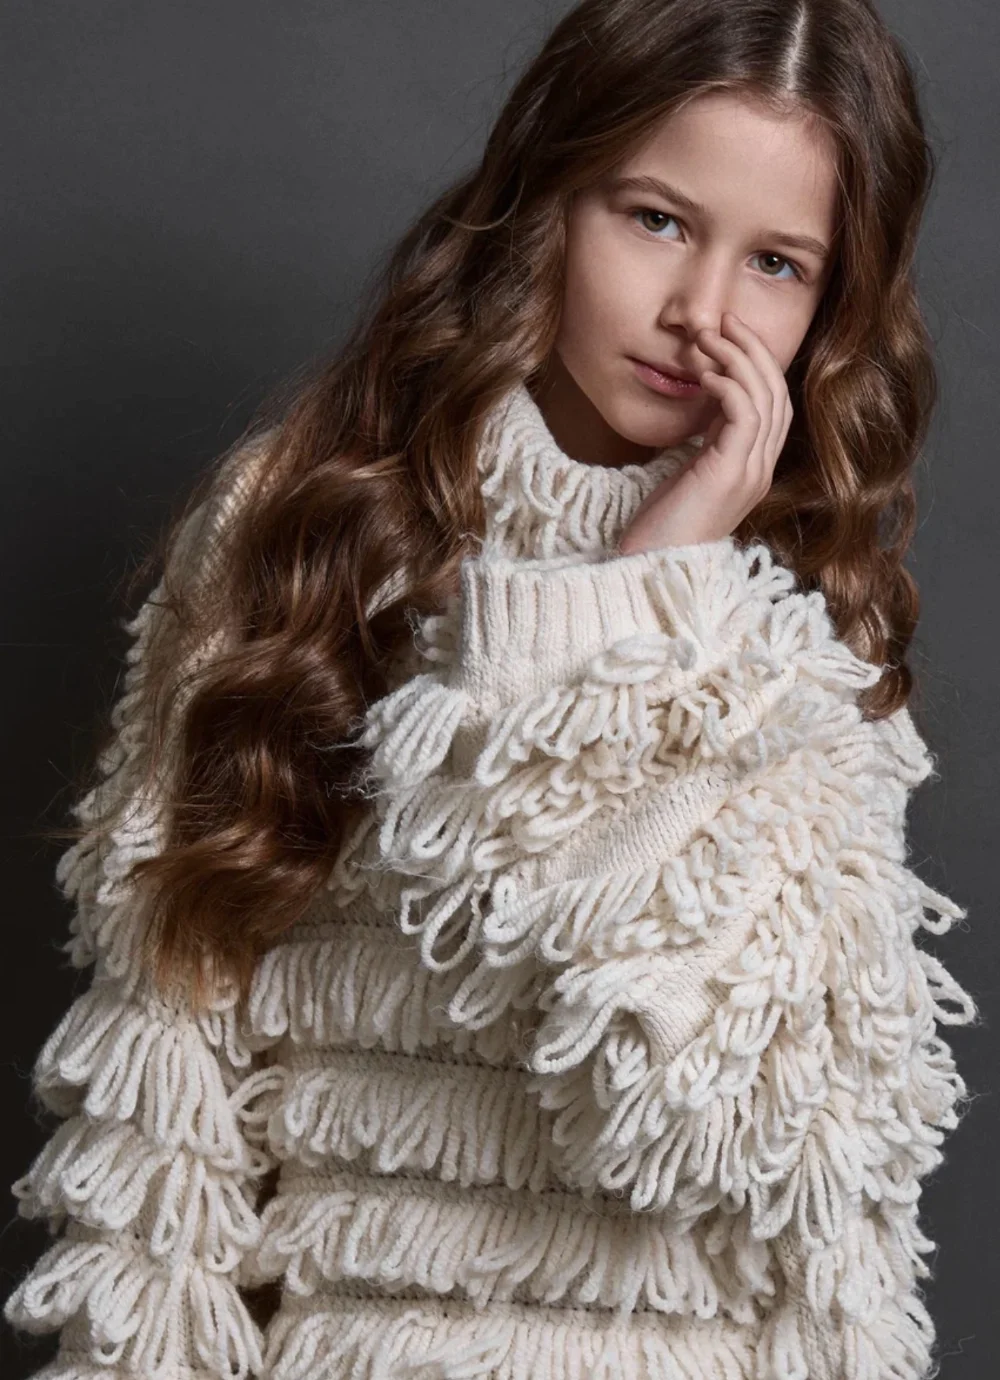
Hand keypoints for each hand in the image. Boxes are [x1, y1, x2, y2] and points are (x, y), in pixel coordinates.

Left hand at [617, 312, 791, 553]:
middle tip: (725, 321)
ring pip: (765, 399)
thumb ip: (706, 444)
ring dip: (738, 359)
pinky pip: (745, 415)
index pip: (776, 406)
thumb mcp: (689, 475)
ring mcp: (750, 474)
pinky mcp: (729, 474)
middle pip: (779, 395)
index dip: (758, 365)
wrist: (650, 569)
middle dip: (754, 351)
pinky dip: (727, 385)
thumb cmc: (661, 529)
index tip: (730, 336)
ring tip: (708, 336)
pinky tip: (704, 374)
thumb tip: (706, 406)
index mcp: (755, 470)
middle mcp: (761, 471)